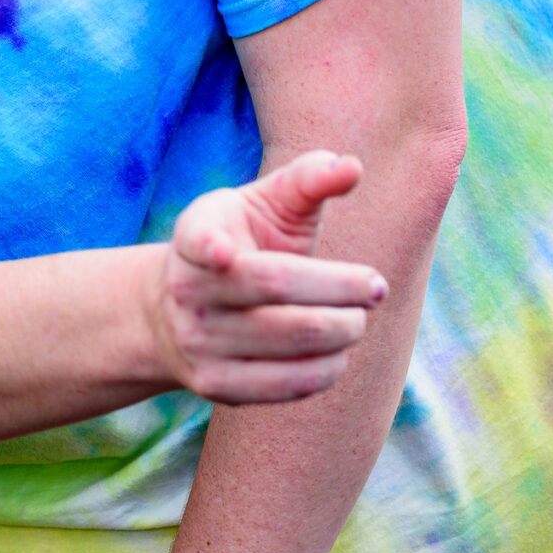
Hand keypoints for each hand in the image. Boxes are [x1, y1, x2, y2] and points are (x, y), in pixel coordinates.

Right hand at [145, 151, 387, 404]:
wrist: (177, 313)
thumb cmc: (243, 244)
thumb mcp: (264, 204)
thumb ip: (308, 180)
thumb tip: (350, 167)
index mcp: (194, 235)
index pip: (198, 239)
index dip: (209, 245)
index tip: (222, 252)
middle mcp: (185, 290)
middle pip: (278, 287)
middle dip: (344, 289)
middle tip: (375, 288)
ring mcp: (195, 341)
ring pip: (292, 339)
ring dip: (345, 330)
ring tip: (358, 318)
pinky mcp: (213, 385)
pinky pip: (287, 383)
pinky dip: (328, 368)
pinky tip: (338, 352)